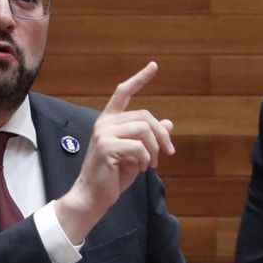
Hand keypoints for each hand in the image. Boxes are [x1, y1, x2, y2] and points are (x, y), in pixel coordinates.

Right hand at [55, 62, 173, 243]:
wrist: (93, 197)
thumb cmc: (112, 176)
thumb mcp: (136, 154)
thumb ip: (148, 138)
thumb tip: (169, 123)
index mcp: (109, 121)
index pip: (124, 92)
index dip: (140, 79)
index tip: (154, 65)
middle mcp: (104, 123)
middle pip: (145, 115)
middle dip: (162, 135)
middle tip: (168, 153)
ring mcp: (103, 133)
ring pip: (144, 129)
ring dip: (155, 149)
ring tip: (152, 164)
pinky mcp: (106, 146)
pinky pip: (138, 146)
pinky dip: (146, 158)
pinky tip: (142, 168)